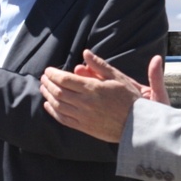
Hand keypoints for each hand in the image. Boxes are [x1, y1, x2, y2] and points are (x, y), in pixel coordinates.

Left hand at [40, 50, 167, 142]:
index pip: (65, 79)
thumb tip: (85, 53)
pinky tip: (49, 105)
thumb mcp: (117, 77)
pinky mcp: (84, 127)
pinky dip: (53, 111)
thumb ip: (99, 65)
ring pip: (58, 105)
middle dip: (48, 83)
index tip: (48, 70)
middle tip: (43, 77)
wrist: (137, 125)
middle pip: (58, 91)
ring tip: (44, 88)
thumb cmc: (129, 98)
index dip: (54, 74)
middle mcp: (85, 103)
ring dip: (48, 95)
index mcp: (93, 88)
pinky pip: (63, 119)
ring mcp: (84, 117)